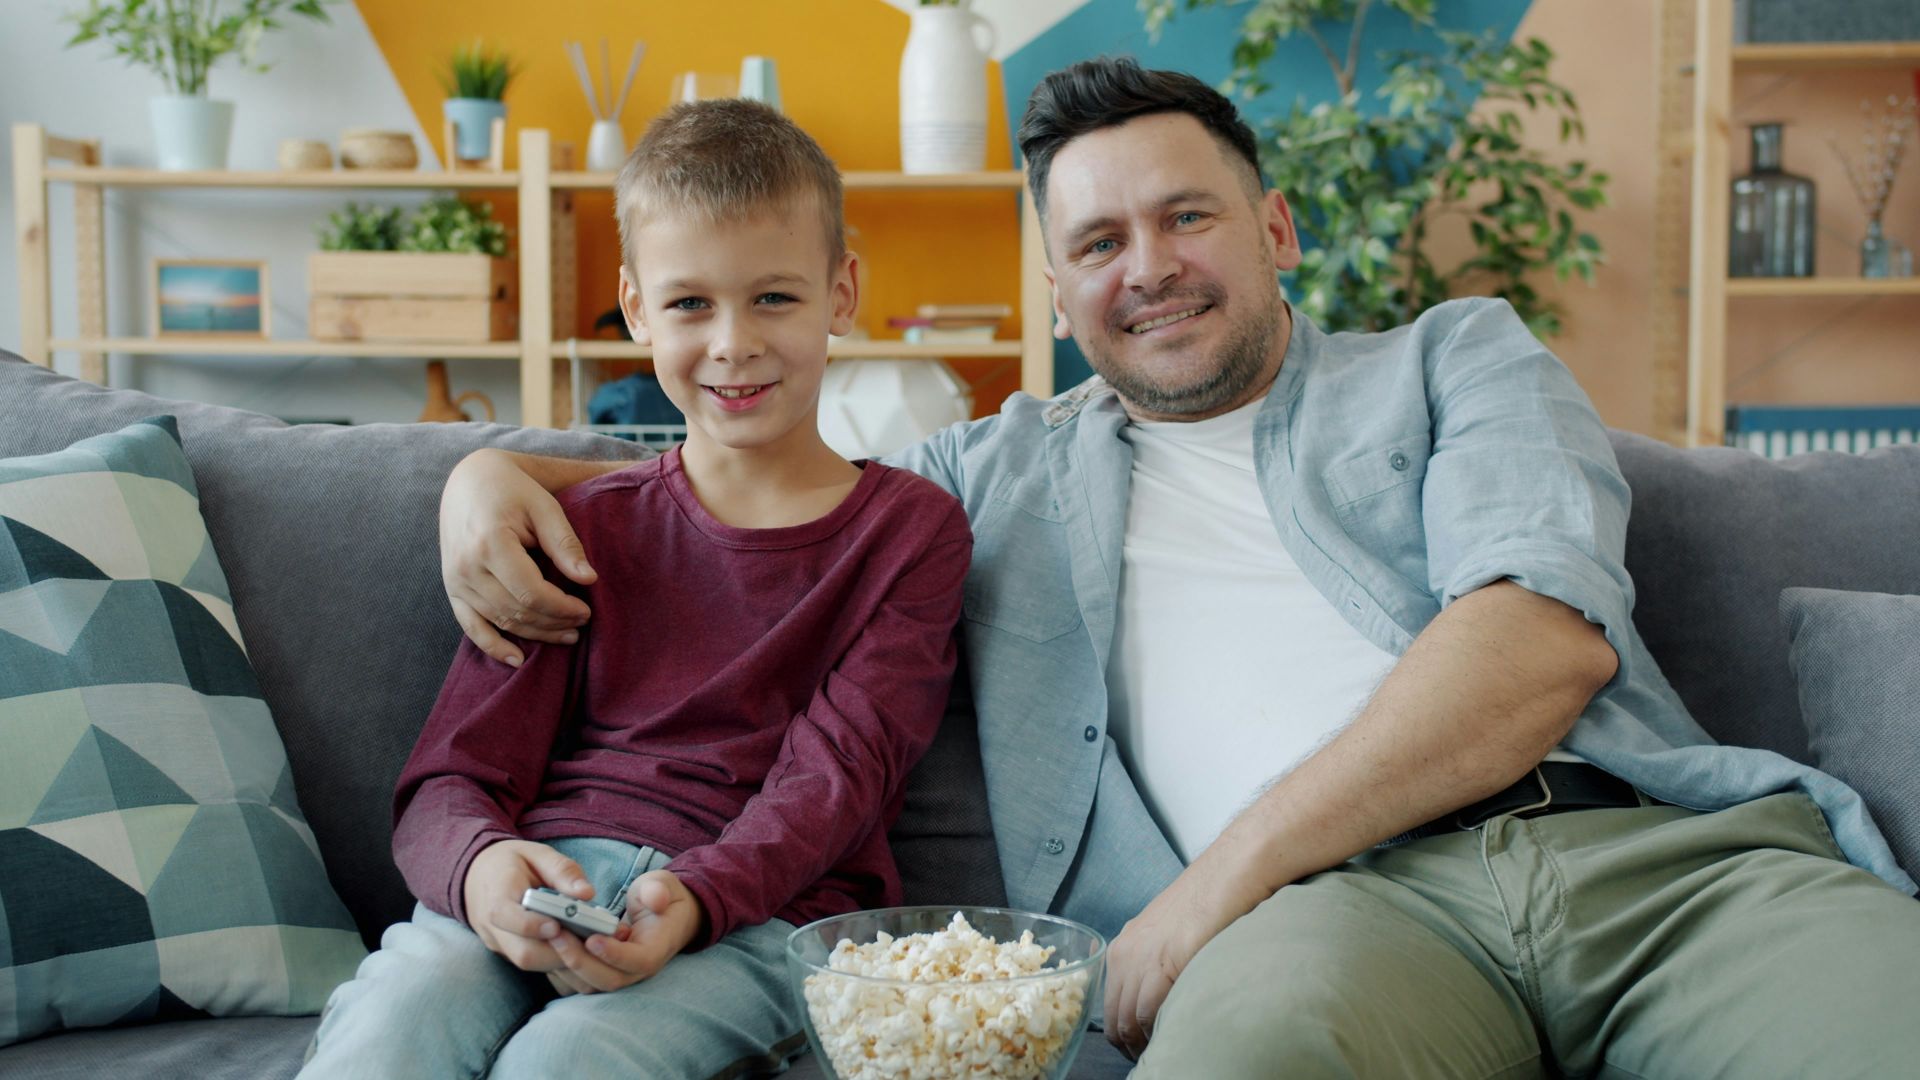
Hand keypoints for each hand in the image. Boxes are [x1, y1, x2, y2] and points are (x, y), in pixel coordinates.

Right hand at [440, 448, 597, 666]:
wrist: (469, 481)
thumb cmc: (513, 490)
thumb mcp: (544, 507)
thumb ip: (565, 544)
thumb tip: (589, 579)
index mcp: (490, 543)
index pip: (532, 592)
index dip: (562, 608)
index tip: (586, 610)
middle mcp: (467, 566)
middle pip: (516, 611)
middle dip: (553, 622)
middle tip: (582, 624)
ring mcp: (455, 580)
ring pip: (499, 621)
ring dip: (534, 634)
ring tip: (565, 636)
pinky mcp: (452, 588)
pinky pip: (470, 626)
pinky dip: (493, 646)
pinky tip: (517, 659)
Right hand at [462, 839, 595, 972]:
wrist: (478, 876)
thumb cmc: (512, 862)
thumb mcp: (537, 853)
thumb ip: (562, 870)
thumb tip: (587, 893)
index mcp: (496, 893)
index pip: (504, 915)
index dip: (532, 925)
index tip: (557, 925)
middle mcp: (493, 926)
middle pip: (522, 951)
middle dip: (558, 950)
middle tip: (587, 940)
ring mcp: (499, 943)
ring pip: (529, 962)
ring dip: (561, 957)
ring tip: (587, 942)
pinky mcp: (508, 953)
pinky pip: (532, 964)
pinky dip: (556, 960)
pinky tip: (577, 948)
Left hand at [546, 870, 703, 993]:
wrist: (664, 915)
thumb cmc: (661, 897)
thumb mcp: (662, 885)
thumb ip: (657, 890)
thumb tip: (656, 899)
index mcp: (656, 949)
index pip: (638, 961)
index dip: (614, 954)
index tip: (592, 938)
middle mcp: (638, 969)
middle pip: (609, 980)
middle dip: (580, 960)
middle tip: (558, 933)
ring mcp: (620, 975)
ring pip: (591, 985)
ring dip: (567, 966)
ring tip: (549, 936)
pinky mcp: (603, 975)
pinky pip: (579, 984)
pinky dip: (562, 971)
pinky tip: (549, 948)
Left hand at [1104, 860, 1259, 1060]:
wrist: (1230, 873)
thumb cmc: (1210, 900)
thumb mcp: (1171, 933)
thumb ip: (1158, 962)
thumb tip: (1161, 997)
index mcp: (1123, 945)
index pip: (1109, 1003)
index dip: (1121, 1032)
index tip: (1138, 1046)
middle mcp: (1124, 952)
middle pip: (1113, 1017)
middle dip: (1128, 1044)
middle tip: (1148, 1058)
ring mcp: (1140, 957)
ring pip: (1126, 1019)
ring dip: (1140, 1043)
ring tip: (1160, 1053)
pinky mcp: (1162, 963)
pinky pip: (1146, 1011)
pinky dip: (1155, 1031)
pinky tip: (1170, 1037)